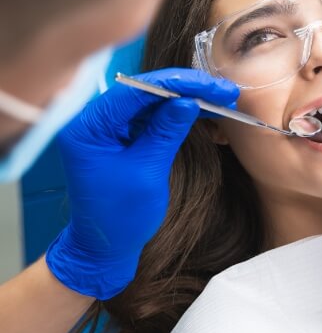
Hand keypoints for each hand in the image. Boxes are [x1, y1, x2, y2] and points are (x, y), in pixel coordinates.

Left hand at [45, 68, 238, 299]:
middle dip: (185, 89)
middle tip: (222, 91)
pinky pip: (151, 117)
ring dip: (185, 99)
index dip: (176, 84)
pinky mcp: (121, 136)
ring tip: (219, 98)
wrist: (104, 247)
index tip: (210, 85)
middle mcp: (94, 120)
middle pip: (144, 91)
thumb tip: (189, 100)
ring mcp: (108, 127)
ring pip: (151, 101)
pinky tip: (201, 109)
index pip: (135, 91)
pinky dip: (176, 113)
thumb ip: (166, 132)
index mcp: (89, 126)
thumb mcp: (147, 172)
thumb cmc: (120, 217)